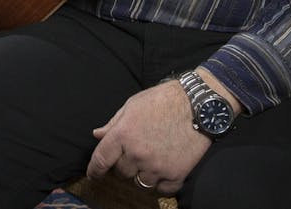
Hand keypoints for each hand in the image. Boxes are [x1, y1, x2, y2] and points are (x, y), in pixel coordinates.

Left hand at [85, 80, 207, 193]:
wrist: (197, 104)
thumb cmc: (162, 100)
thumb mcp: (132, 105)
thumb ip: (113, 123)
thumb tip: (97, 135)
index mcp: (123, 135)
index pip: (101, 159)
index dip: (94, 170)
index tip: (93, 175)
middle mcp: (138, 154)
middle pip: (121, 172)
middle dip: (124, 164)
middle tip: (136, 151)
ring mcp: (157, 167)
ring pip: (140, 183)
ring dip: (142, 174)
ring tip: (151, 158)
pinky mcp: (176, 174)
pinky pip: (161, 190)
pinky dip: (161, 183)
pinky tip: (164, 168)